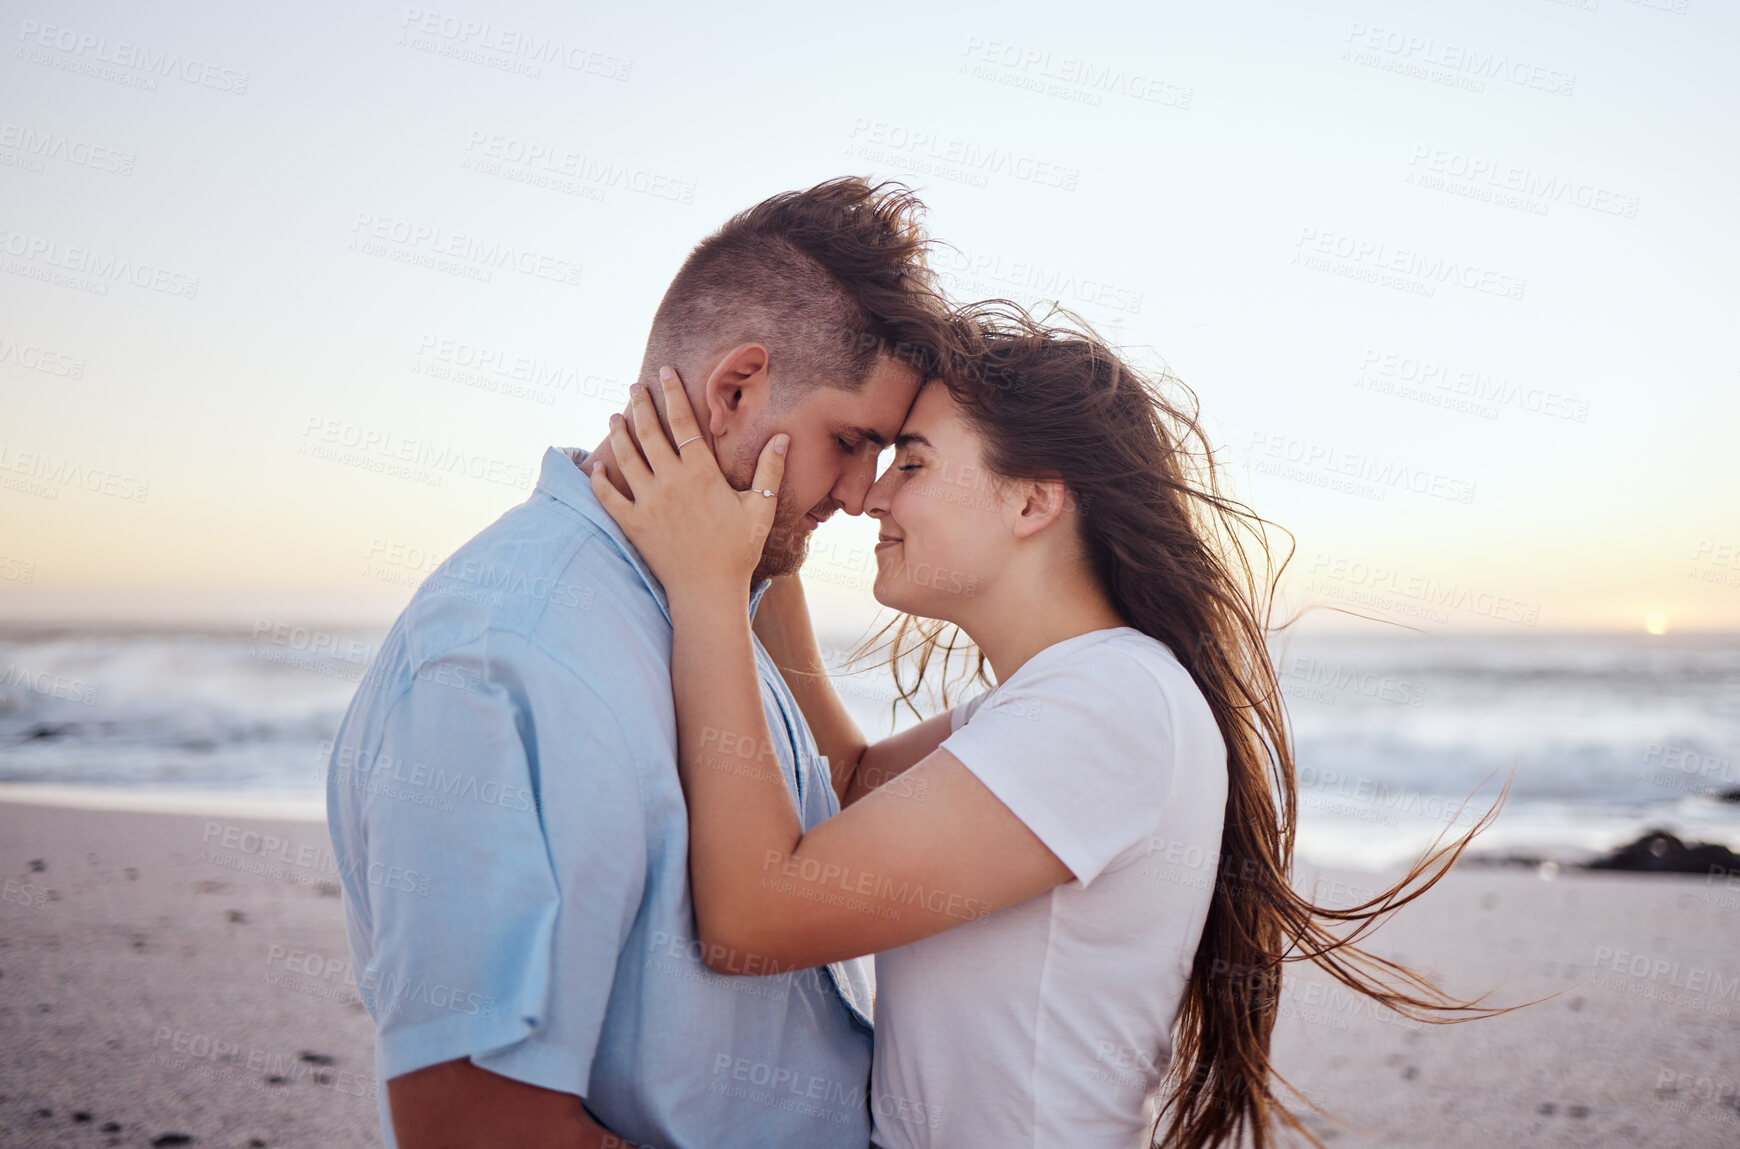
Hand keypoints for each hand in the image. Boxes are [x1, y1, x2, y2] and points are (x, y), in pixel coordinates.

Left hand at [589, 366, 787, 603]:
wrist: (708, 591)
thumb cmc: (738, 550)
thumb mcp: (760, 508)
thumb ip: (769, 471)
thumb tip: (781, 437)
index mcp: (701, 473)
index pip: (683, 422)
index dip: (672, 393)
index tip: (664, 371)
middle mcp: (670, 482)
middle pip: (650, 433)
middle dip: (640, 405)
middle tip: (634, 387)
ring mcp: (648, 503)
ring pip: (627, 458)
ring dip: (619, 434)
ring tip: (614, 415)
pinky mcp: (633, 524)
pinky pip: (609, 497)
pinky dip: (599, 480)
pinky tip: (595, 467)